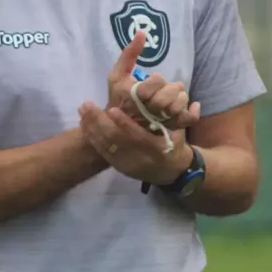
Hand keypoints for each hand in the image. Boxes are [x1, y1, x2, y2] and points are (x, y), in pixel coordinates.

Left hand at [79, 101, 193, 184]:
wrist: (171, 172)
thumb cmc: (174, 143)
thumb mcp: (179, 130)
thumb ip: (175, 115)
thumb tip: (189, 99)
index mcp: (157, 149)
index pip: (138, 137)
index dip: (124, 124)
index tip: (112, 108)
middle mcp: (141, 159)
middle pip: (116, 142)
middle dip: (99, 123)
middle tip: (87, 105)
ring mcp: (128, 165)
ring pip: (105, 147)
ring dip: (91, 128)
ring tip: (82, 111)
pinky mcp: (119, 168)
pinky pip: (103, 153)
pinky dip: (92, 138)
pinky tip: (83, 124)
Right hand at [106, 30, 199, 131]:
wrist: (118, 125)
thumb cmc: (119, 96)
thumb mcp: (117, 75)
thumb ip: (129, 54)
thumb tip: (142, 32)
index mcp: (131, 97)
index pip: (149, 87)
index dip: (156, 80)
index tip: (155, 77)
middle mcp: (144, 112)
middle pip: (163, 101)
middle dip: (171, 89)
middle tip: (171, 85)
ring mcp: (157, 122)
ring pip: (175, 110)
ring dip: (181, 99)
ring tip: (177, 94)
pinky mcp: (168, 129)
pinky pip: (186, 122)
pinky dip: (193, 112)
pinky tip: (194, 104)